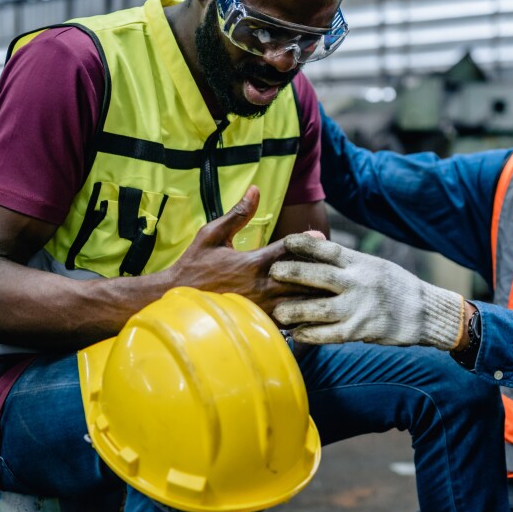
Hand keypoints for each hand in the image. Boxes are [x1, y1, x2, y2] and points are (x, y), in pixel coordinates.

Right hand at [168, 187, 320, 315]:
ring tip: (335, 289)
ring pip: (300, 302)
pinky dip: (304, 316)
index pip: (288, 249)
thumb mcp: (212, 235)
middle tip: (338, 266)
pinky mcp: (260, 323)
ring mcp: (263, 307)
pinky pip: (289, 322)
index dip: (307, 242)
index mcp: (253, 262)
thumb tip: (255, 188)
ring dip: (316, 295)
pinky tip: (316, 313)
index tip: (320, 237)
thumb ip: (238, 214)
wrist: (174, 301)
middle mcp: (262, 285)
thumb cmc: (194, 265)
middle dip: (320, 271)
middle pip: (302, 277)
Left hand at [269, 234, 465, 349]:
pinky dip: (311, 334)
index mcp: (361, 264)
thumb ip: (347, 261)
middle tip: (271, 273)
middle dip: (293, 274)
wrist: (424, 312)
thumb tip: (316, 246)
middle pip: (319, 276)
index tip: (286, 241)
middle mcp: (358, 284)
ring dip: (295, 310)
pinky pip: (329, 334)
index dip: (306, 245)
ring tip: (277, 311)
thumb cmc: (394, 286)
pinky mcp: (360, 331)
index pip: (329, 250)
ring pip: (319, 309)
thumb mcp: (374, 265)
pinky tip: (296, 334)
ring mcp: (358, 309)